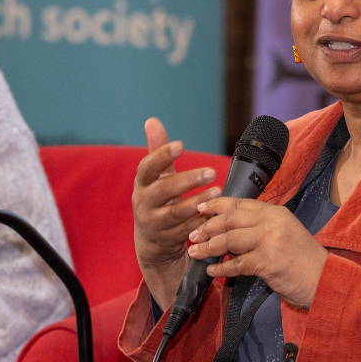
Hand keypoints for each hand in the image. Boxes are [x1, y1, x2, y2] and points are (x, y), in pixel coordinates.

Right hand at [133, 117, 221, 302]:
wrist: (152, 241)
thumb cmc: (158, 199)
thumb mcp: (156, 176)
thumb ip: (157, 150)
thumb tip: (152, 120)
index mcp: (141, 184)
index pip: (147, 168)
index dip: (162, 156)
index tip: (181, 145)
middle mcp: (144, 203)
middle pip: (164, 190)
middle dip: (188, 180)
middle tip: (212, 171)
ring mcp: (155, 223)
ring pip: (177, 213)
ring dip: (198, 202)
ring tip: (218, 191)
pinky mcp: (169, 239)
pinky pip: (187, 230)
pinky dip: (202, 221)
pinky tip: (217, 213)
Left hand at [188, 197, 328, 307]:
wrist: (327, 281)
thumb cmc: (305, 263)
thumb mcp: (286, 236)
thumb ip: (262, 230)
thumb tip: (230, 235)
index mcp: (277, 213)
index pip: (240, 204)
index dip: (217, 205)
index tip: (200, 209)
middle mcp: (273, 222)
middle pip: (230, 219)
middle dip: (207, 227)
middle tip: (192, 235)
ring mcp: (271, 240)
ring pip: (229, 239)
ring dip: (209, 247)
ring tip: (195, 253)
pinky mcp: (268, 261)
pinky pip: (236, 263)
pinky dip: (221, 268)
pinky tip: (211, 271)